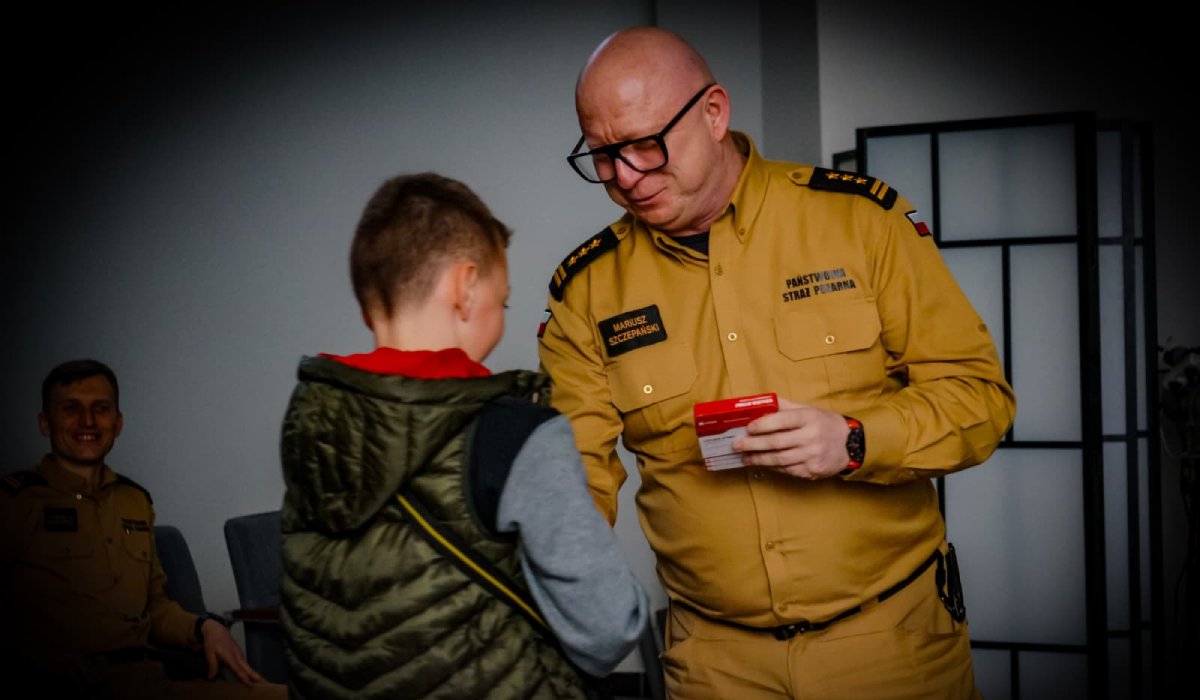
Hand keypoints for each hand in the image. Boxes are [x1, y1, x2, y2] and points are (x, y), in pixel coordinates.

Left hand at [200, 618, 265, 684]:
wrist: (216, 629)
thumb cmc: (213, 640)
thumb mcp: (209, 653)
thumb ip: (213, 666)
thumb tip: (212, 677)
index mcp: (230, 656)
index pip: (238, 669)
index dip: (244, 677)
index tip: (250, 683)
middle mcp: (237, 654)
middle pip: (247, 666)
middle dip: (254, 674)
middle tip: (261, 681)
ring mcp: (238, 652)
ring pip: (246, 664)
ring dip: (252, 671)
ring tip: (257, 678)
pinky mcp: (238, 651)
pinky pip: (244, 661)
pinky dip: (247, 667)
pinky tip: (248, 671)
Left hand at [732, 398, 850, 479]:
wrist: (851, 445)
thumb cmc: (825, 424)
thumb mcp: (809, 410)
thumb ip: (786, 407)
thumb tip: (762, 402)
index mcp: (809, 418)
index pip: (782, 420)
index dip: (763, 424)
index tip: (748, 428)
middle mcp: (811, 437)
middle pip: (776, 442)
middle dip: (753, 444)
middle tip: (736, 445)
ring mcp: (812, 456)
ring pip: (779, 459)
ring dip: (758, 459)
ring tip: (744, 457)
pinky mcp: (812, 471)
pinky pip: (787, 470)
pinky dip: (772, 467)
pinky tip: (761, 464)